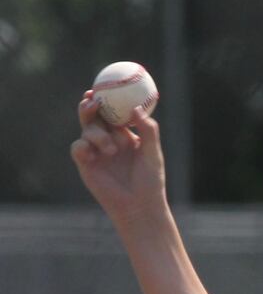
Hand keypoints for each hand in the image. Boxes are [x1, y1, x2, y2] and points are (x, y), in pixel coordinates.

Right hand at [70, 94, 166, 224]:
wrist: (139, 207)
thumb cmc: (150, 182)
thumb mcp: (153, 154)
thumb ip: (148, 130)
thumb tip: (136, 108)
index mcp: (124, 135)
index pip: (112, 111)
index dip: (107, 97)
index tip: (105, 87)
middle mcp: (108, 140)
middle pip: (94, 115)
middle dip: (90, 104)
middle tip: (93, 99)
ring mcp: (95, 151)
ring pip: (87, 129)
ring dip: (97, 134)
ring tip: (111, 149)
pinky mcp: (85, 164)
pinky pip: (78, 147)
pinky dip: (83, 146)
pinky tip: (91, 152)